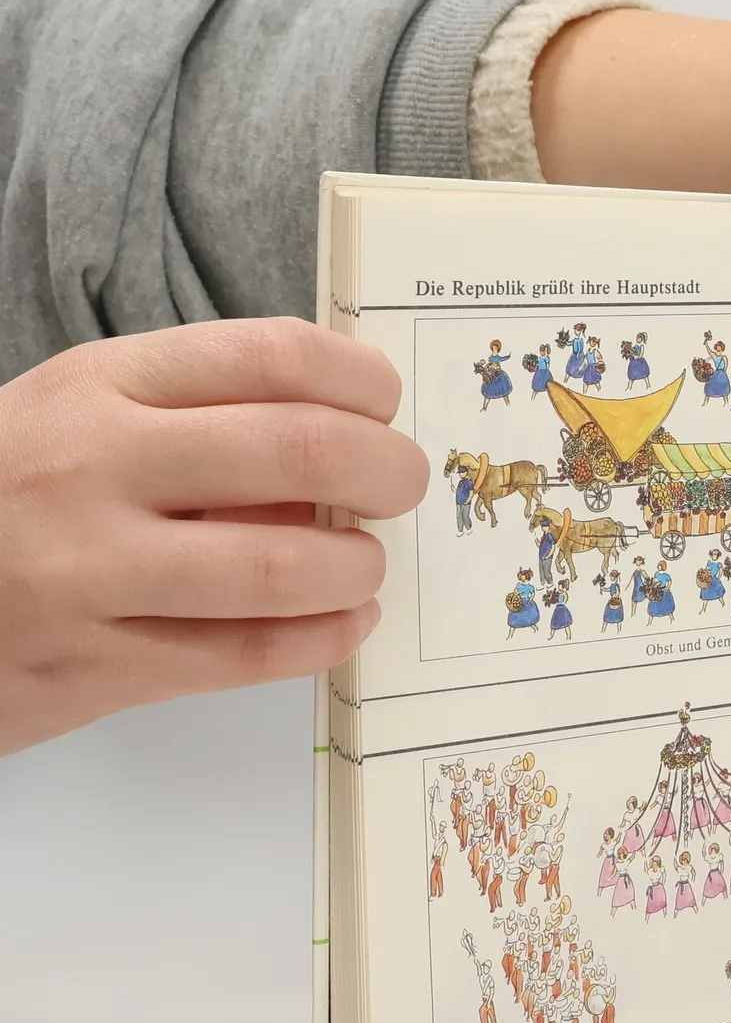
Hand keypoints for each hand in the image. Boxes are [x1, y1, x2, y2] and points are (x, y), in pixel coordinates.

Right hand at [0, 319, 427, 755]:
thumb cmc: (6, 494)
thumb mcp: (75, 418)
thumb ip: (192, 417)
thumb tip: (341, 436)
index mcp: (99, 386)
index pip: (271, 355)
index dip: (359, 378)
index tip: (382, 402)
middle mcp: (93, 467)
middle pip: (300, 450)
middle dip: (384, 468)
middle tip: (400, 485)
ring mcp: (88, 571)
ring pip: (281, 567)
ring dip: (355, 565)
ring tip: (361, 563)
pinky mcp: (93, 667)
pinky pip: (244, 656)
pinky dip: (320, 639)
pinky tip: (342, 622)